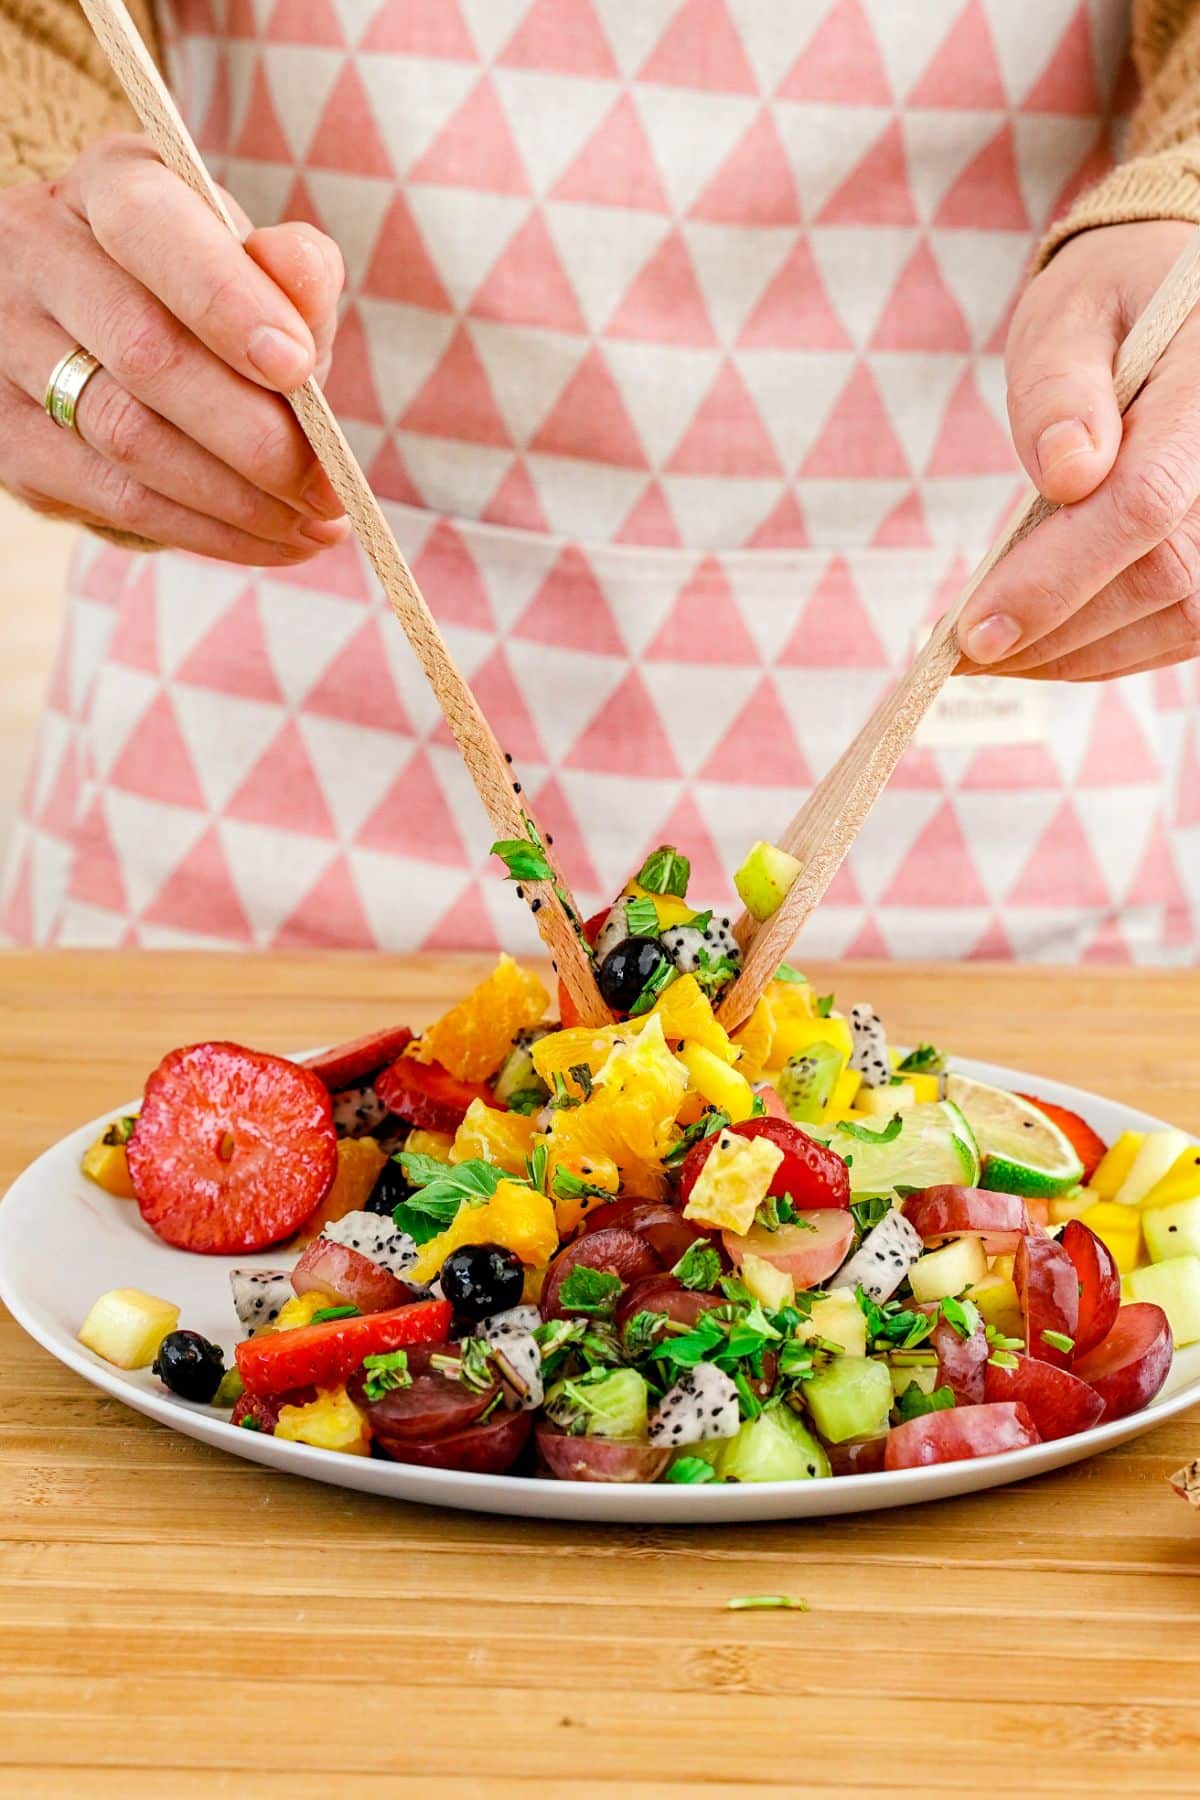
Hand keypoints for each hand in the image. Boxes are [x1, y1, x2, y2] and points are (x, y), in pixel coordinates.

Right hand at [0, 133, 347, 563]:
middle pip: (143, 351)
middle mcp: (36, 251)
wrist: (98, 335)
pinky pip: (114, 498)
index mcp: (109, 185)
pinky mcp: (8, 437)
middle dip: (253, 433)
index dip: (225, 300)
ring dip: (238, 498)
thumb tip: (303, 275)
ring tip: (316, 525)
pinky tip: (271, 540)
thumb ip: (289, 271)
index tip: (299, 368)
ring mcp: (6, 346)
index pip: (151, 228)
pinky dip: (207, 529)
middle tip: (329, 485)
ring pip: (126, 437)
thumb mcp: (250, 263)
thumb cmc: (201, 296)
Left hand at [957, 220, 1199, 681]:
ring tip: (992, 653)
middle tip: (963, 649)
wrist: (1180, 308)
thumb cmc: (1111, 306)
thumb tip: (1068, 471)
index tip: (975, 627)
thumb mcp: (1068, 316)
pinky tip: (1042, 643)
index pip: (1146, 500)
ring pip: (1180, 617)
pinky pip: (1184, 627)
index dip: (1056, 576)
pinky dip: (1107, 649)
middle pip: (1165, 576)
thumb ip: (1060, 388)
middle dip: (1054, 628)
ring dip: (1075, 652)